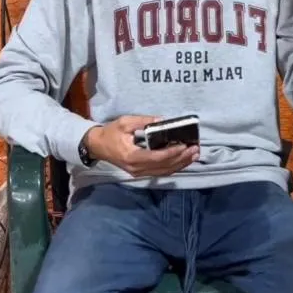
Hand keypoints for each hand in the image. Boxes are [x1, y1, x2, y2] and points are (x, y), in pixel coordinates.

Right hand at [83, 115, 199, 177]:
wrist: (97, 146)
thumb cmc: (111, 133)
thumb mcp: (125, 123)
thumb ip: (143, 121)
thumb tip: (163, 120)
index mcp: (132, 156)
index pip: (157, 158)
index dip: (172, 153)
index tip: (184, 145)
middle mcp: (137, 168)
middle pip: (164, 167)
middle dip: (181, 159)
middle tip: (195, 150)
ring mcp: (139, 172)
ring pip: (164, 171)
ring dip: (180, 164)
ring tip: (194, 156)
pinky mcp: (141, 172)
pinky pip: (160, 172)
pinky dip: (173, 167)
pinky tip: (183, 161)